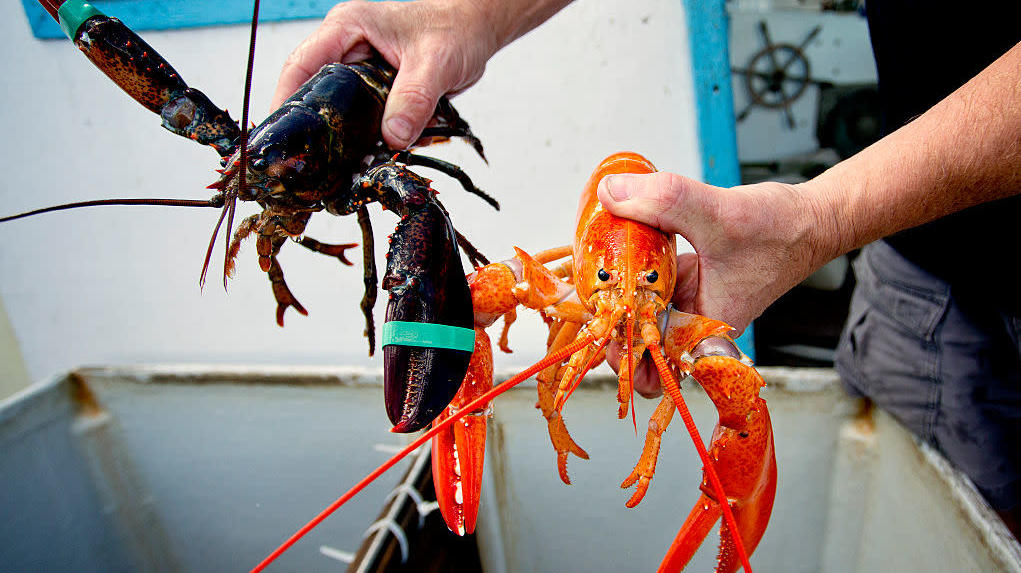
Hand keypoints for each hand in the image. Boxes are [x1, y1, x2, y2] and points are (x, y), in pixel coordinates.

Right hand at [272, 0, 498, 149]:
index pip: (302, 65)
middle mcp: (347, 47)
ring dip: (346, 136)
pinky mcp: (374, 88)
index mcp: (348, 28)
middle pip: (313, 92)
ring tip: (344, 165)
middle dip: (315, 127)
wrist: (475, 30)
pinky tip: (379, 152)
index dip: (285, 100)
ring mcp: (359, 69)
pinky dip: (371, 136)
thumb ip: (414, 99)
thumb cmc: (455, 29)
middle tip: (311, 162)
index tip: (280, 134)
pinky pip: (363, 118)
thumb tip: (393, 137)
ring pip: (339, 109)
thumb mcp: (435, 64)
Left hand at [596, 171, 824, 396]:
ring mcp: (687, 303)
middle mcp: (691, 324)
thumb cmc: (780, 230)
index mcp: (701, 332)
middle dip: (608, 325)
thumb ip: (662, 201)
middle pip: (636, 347)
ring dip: (615, 295)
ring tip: (594, 270)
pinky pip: (648, 284)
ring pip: (638, 313)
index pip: (651, 372)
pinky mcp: (686, 279)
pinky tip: (617, 246)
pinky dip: (631, 268)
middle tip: (588, 294)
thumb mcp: (716, 213)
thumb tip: (610, 194)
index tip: (599, 326)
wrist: (810, 219)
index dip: (620, 359)